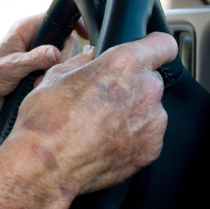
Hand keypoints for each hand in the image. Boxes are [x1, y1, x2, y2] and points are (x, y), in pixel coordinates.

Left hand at [0, 14, 87, 150]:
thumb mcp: (12, 67)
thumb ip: (34, 59)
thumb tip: (55, 53)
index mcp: (25, 28)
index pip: (55, 17)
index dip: (73, 23)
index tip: (86, 33)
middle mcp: (32, 37)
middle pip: (64, 39)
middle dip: (62, 57)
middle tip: (50, 72)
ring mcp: (36, 51)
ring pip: (62, 55)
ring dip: (55, 70)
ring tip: (37, 82)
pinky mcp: (38, 65)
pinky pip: (55, 67)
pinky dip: (51, 76)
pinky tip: (39, 84)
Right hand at [0, 32, 176, 208]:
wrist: (45, 164)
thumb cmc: (47, 120)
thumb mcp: (56, 75)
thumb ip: (81, 62)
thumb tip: (87, 58)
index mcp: (125, 63)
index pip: (163, 44)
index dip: (155, 47)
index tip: (149, 53)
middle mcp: (146, 90)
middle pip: (150, 79)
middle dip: (131, 85)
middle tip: (103, 98)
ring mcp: (152, 122)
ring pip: (149, 109)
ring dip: (131, 113)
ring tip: (100, 125)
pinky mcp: (151, 149)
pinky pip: (147, 136)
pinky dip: (131, 137)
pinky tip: (105, 141)